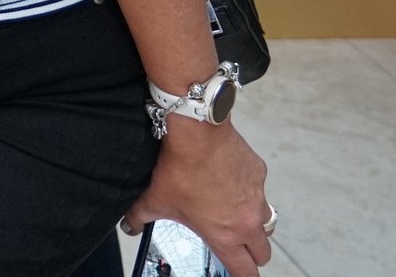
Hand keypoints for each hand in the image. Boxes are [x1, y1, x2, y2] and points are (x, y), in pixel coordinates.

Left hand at [126, 120, 271, 276]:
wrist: (198, 132)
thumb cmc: (180, 168)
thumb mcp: (155, 198)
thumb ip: (140, 217)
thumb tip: (130, 225)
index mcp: (225, 235)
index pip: (246, 272)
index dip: (244, 276)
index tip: (240, 274)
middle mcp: (247, 220)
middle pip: (263, 252)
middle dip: (252, 253)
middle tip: (238, 246)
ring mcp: (258, 196)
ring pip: (265, 220)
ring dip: (253, 221)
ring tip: (232, 211)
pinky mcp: (259, 174)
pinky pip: (259, 188)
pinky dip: (248, 188)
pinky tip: (228, 178)